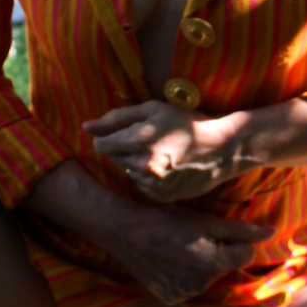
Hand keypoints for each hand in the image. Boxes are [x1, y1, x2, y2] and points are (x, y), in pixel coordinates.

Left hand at [83, 100, 242, 202]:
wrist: (221, 148)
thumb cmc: (185, 122)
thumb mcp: (152, 110)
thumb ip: (116, 117)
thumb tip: (85, 127)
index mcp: (139, 140)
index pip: (101, 145)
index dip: (110, 137)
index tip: (125, 133)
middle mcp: (143, 165)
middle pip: (113, 158)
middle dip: (124, 148)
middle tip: (149, 140)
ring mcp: (153, 184)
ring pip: (127, 172)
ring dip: (136, 163)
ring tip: (161, 153)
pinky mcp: (161, 196)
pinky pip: (141, 185)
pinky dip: (148, 176)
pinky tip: (167, 167)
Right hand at [99, 199, 272, 305]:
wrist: (127, 232)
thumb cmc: (168, 220)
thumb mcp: (206, 221)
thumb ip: (241, 230)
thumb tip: (271, 233)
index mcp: (214, 264)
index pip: (244, 256)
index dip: (234, 242)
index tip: (215, 233)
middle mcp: (201, 285)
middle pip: (225, 269)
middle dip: (218, 255)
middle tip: (195, 240)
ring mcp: (185, 295)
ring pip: (208, 280)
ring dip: (203, 268)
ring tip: (182, 250)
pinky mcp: (171, 298)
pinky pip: (190, 289)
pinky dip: (186, 278)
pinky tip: (172, 263)